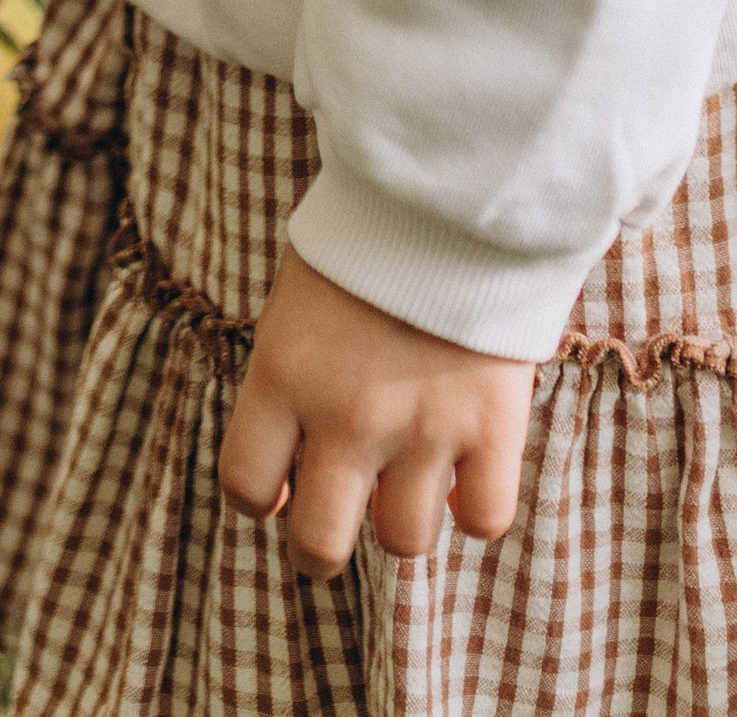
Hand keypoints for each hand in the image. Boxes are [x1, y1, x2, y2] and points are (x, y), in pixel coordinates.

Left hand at [218, 244, 533, 579]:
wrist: (450, 192)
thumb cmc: (362, 243)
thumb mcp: (295, 304)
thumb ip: (288, 384)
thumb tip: (285, 479)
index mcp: (282, 374)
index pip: (245, 484)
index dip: (260, 498)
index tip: (279, 488)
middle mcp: (346, 415)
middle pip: (319, 544)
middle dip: (321, 545)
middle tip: (335, 522)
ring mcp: (422, 428)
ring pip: (404, 540)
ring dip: (403, 516)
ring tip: (408, 475)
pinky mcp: (492, 427)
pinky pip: (484, 520)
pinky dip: (475, 508)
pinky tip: (465, 474)